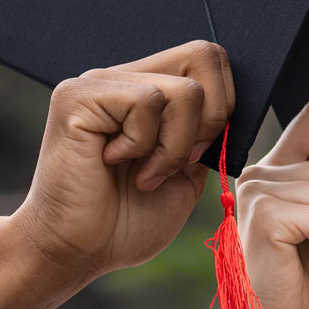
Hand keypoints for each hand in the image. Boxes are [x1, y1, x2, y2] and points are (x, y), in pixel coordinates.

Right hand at [15, 40, 234, 280]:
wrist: (77, 253)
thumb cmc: (129, 220)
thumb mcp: (189, 174)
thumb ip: (209, 135)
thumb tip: (231, 105)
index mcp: (152, 88)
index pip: (209, 58)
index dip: (223, 106)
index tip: (198, 153)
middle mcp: (126, 76)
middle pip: (204, 56)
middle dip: (210, 120)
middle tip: (179, 161)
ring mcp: (100, 82)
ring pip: (185, 90)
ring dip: (176, 145)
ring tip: (142, 172)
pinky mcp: (78, 96)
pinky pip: (147, 101)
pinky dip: (144, 144)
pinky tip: (112, 162)